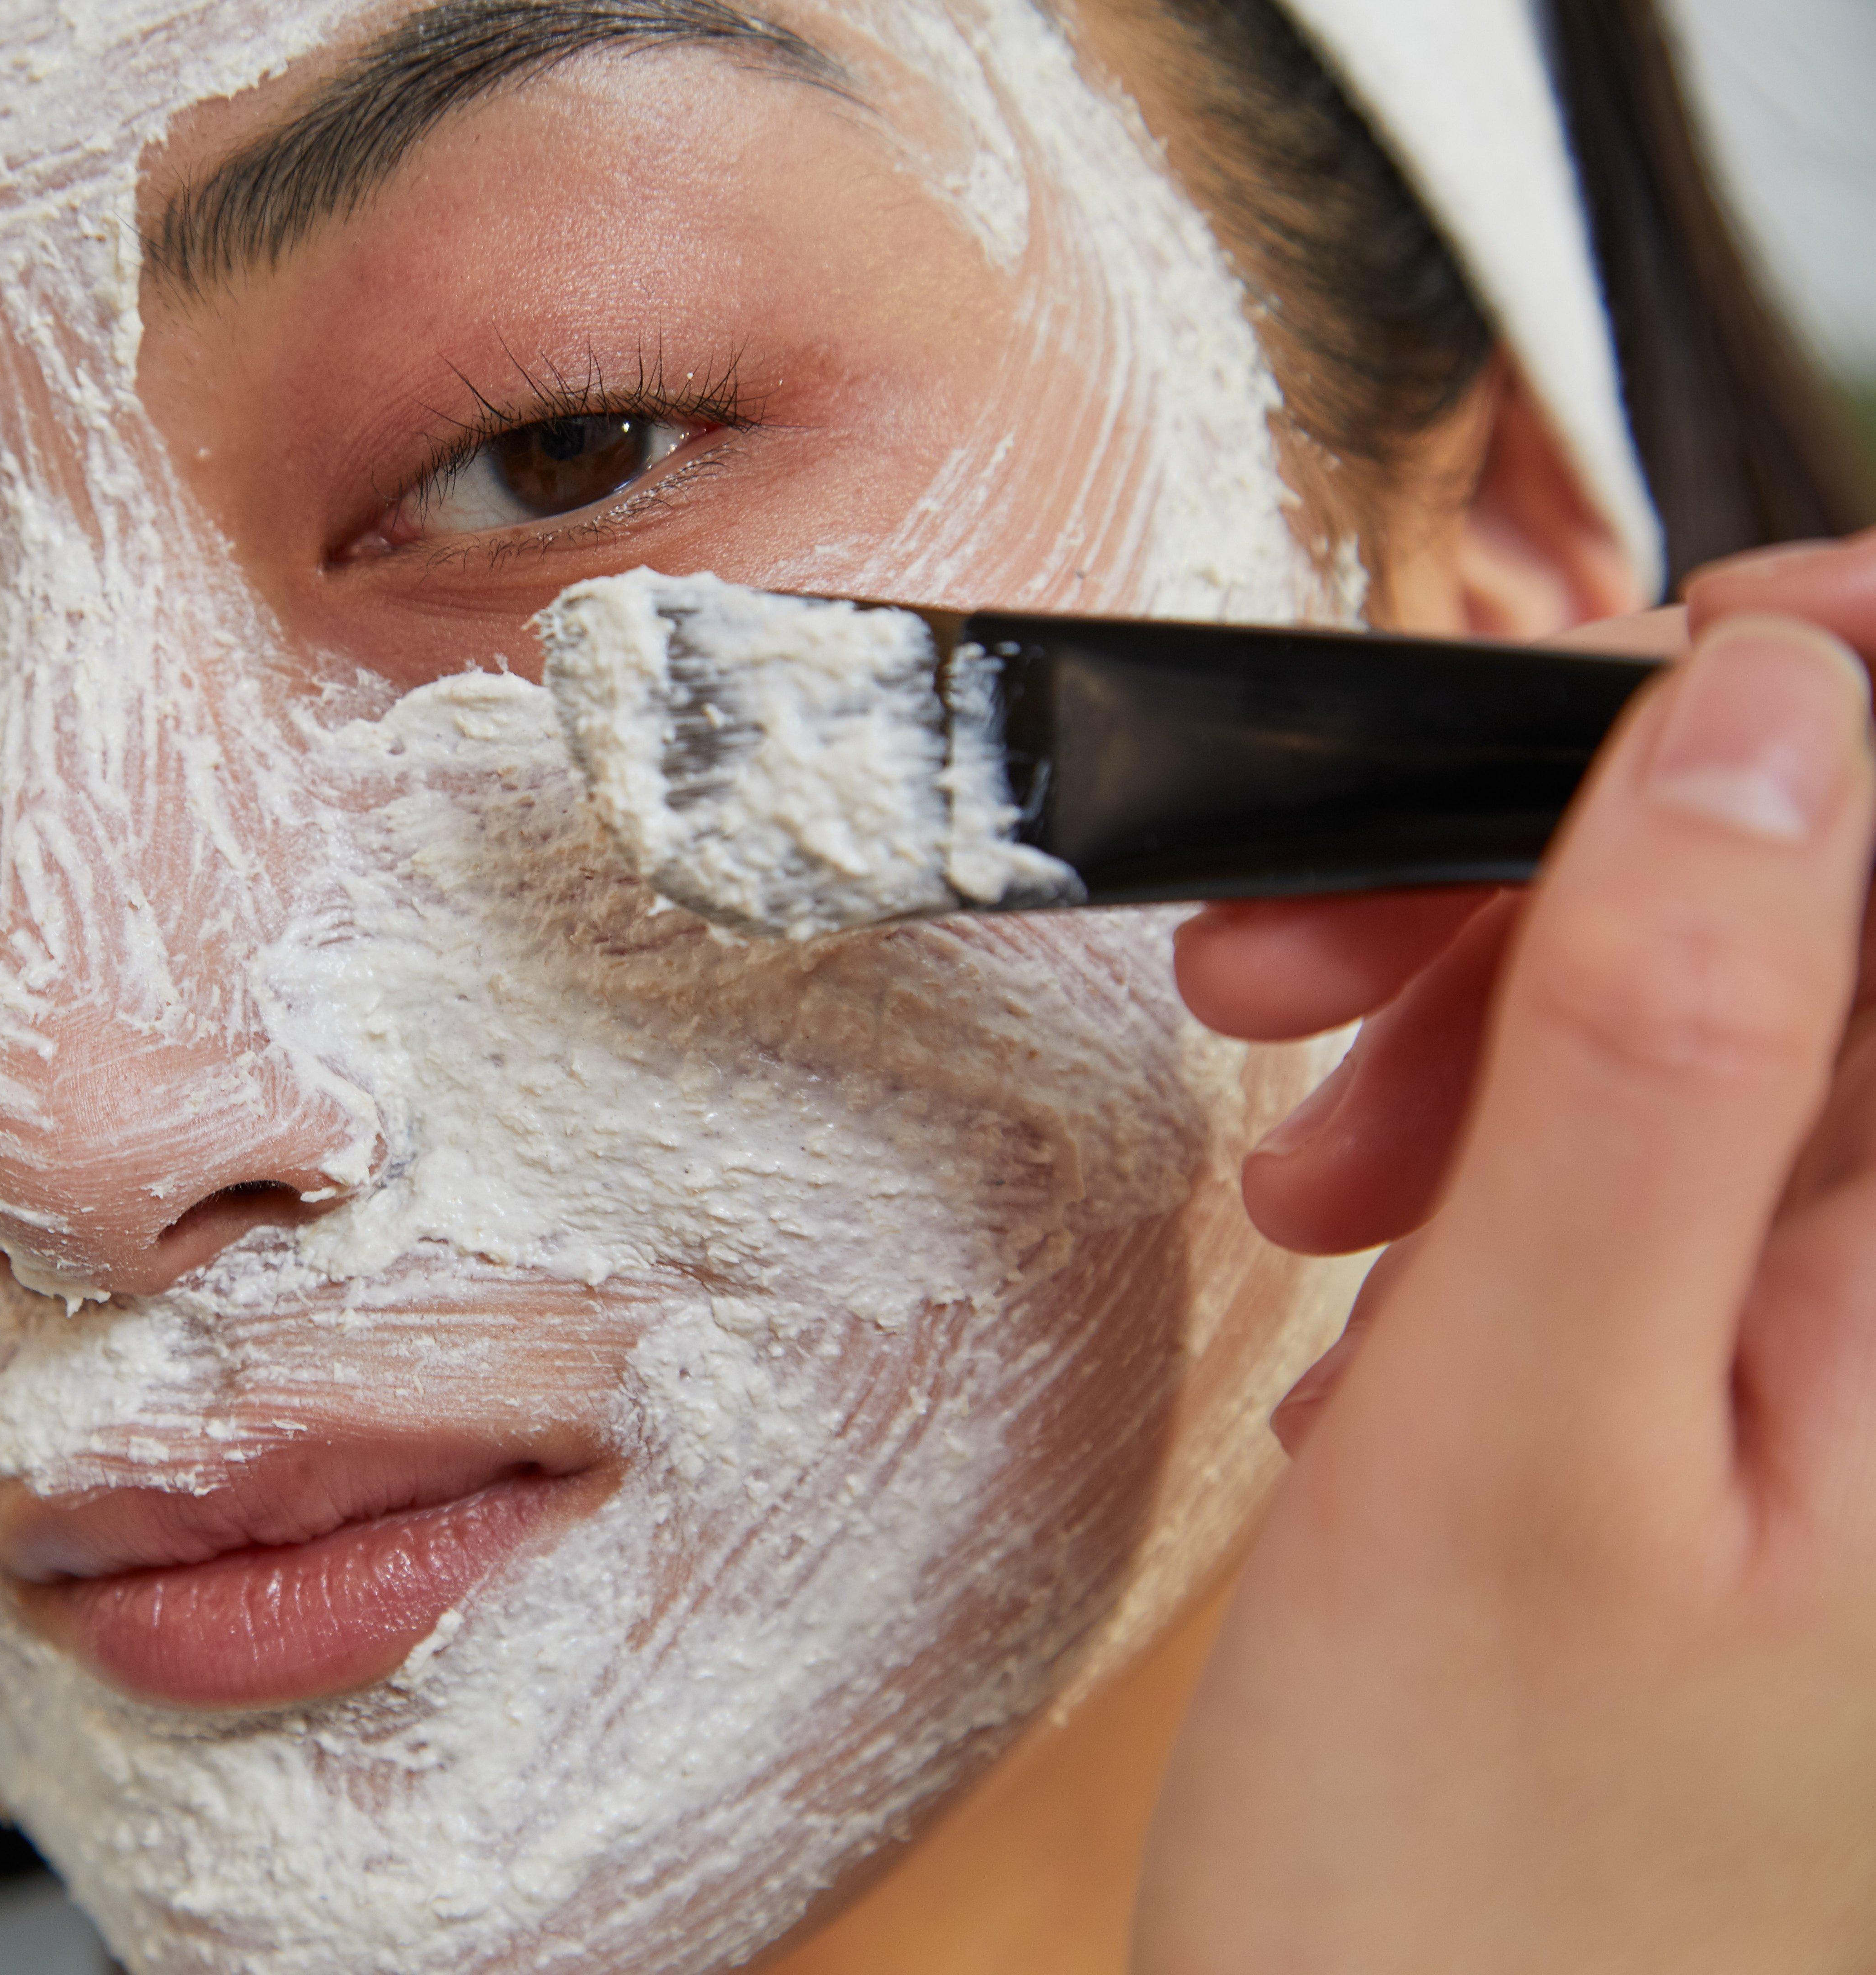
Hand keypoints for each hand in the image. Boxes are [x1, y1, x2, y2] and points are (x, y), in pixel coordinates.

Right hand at [1132, 529, 1875, 1970]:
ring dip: (1503, 1025)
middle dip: (1572, 873)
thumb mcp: (1517, 1428)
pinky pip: (1691, 1182)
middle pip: (1852, 927)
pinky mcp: (1791, 1408)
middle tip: (1305, 965)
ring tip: (1307, 1165)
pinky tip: (1385, 1275)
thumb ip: (1663, 1047)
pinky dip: (1513, 1167)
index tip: (1614, 666)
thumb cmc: (1470, 1890)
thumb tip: (1775, 714)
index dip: (1846, 691)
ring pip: (1746, 1039)